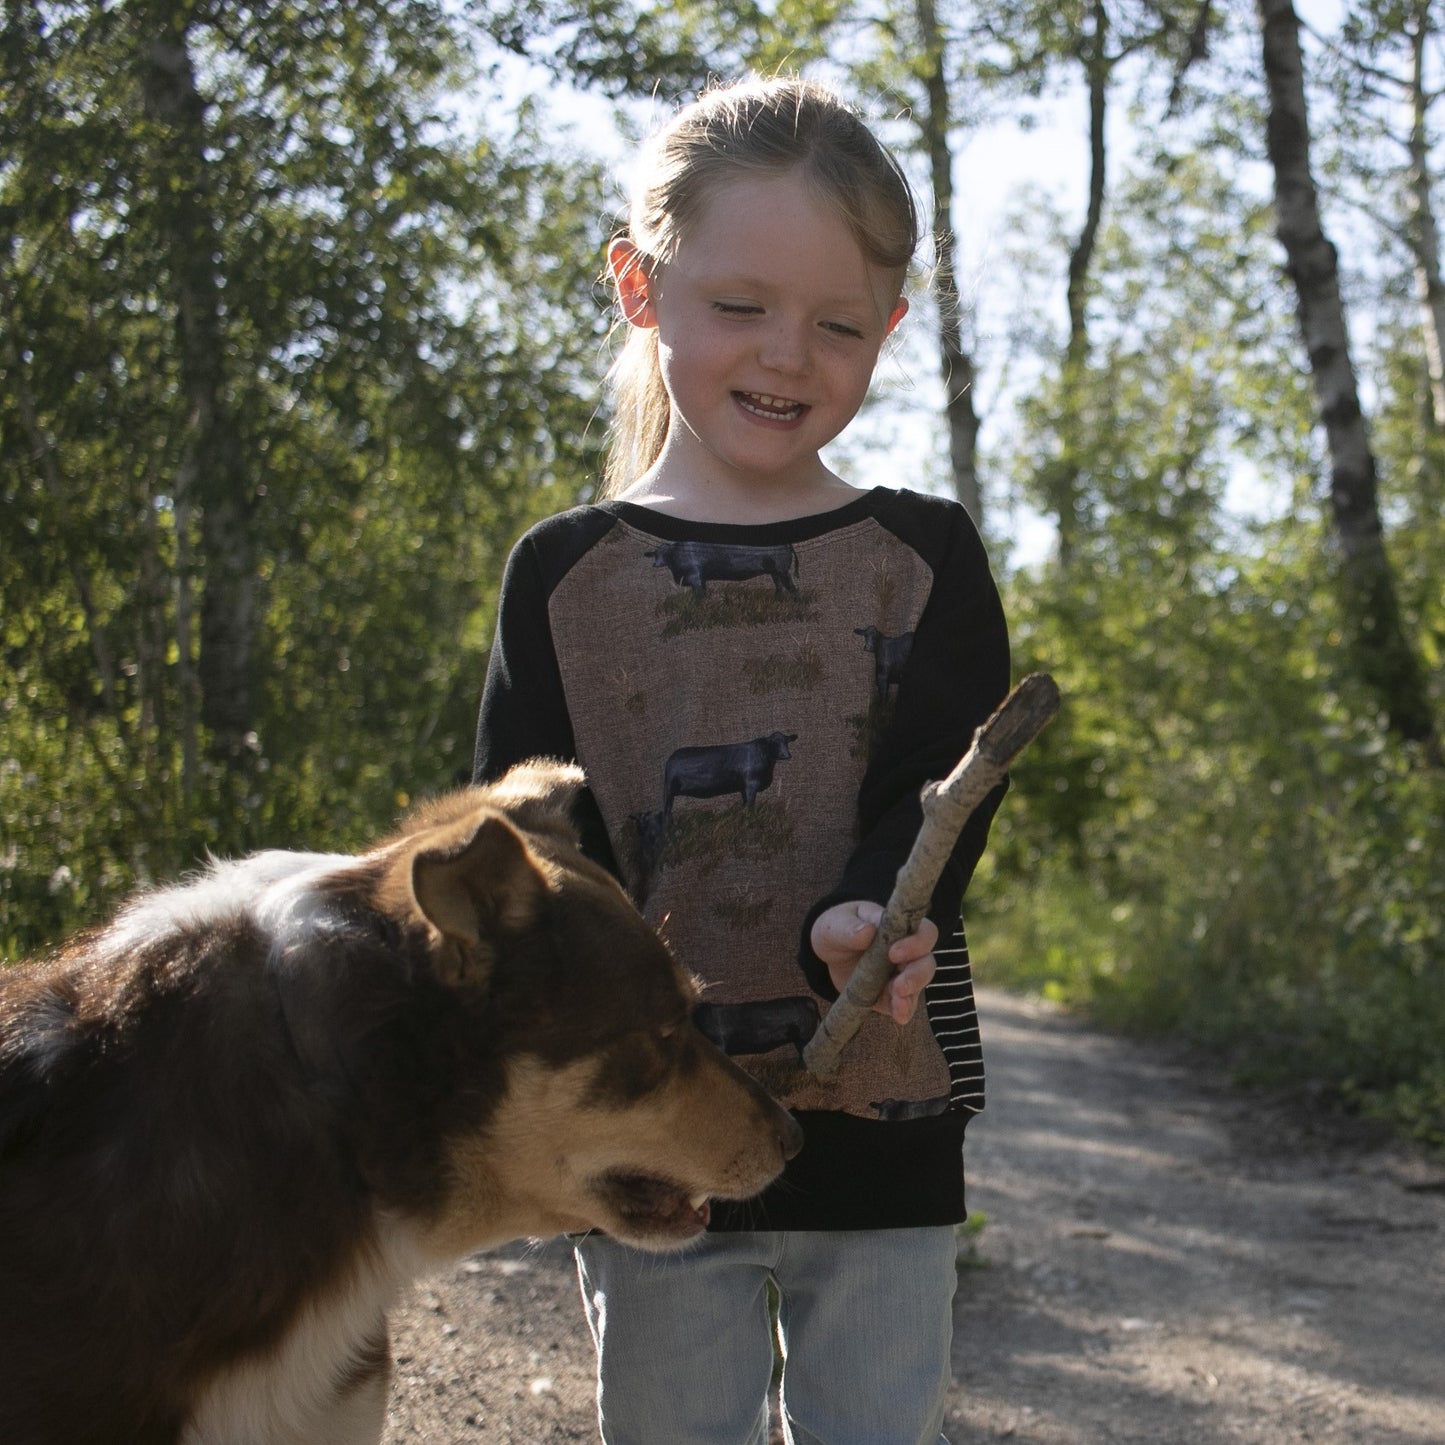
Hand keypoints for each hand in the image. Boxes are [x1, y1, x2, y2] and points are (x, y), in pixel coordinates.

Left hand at [810, 901, 937, 1025]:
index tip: (893, 953)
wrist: (829, 953)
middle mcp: (908, 951)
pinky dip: (904, 1011)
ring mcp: (902, 974)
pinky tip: (899, 1017)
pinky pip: (905, 1005)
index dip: (916, 943)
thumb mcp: (836, 925)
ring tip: (899, 1002)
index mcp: (899, 927)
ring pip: (919, 984)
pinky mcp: (892, 995)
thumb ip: (849, 928)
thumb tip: (867, 931)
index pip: (924, 932)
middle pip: (926, 961)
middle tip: (899, 985)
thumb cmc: (838, 929)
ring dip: (912, 994)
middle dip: (917, 974)